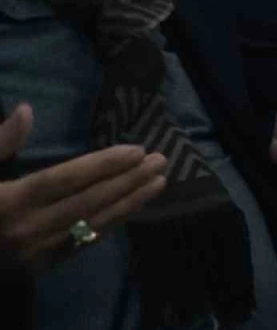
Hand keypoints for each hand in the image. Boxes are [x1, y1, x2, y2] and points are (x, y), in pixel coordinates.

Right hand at [0, 104, 166, 270]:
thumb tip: (26, 110)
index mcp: (7, 201)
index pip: (66, 180)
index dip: (103, 165)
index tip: (136, 150)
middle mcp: (25, 228)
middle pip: (88, 201)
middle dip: (128, 180)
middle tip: (161, 160)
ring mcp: (35, 251)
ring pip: (92, 223)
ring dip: (130, 202)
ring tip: (159, 181)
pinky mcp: (40, 267)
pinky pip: (84, 243)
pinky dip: (111, 223)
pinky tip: (132, 207)